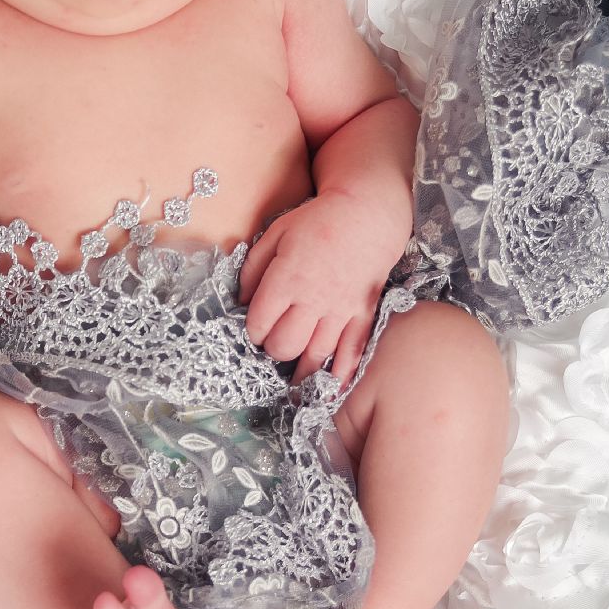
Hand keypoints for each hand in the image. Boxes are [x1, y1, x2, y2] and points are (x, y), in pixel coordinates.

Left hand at [237, 191, 408, 382]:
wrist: (366, 216)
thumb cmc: (316, 223)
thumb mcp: (275, 235)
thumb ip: (253, 270)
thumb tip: (243, 303)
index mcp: (286, 279)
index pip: (259, 323)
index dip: (252, 331)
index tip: (254, 327)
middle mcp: (313, 299)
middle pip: (285, 345)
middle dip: (274, 350)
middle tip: (274, 343)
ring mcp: (340, 310)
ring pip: (316, 355)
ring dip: (301, 372)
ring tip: (292, 383)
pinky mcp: (362, 314)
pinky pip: (353, 352)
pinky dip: (342, 376)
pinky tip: (330, 392)